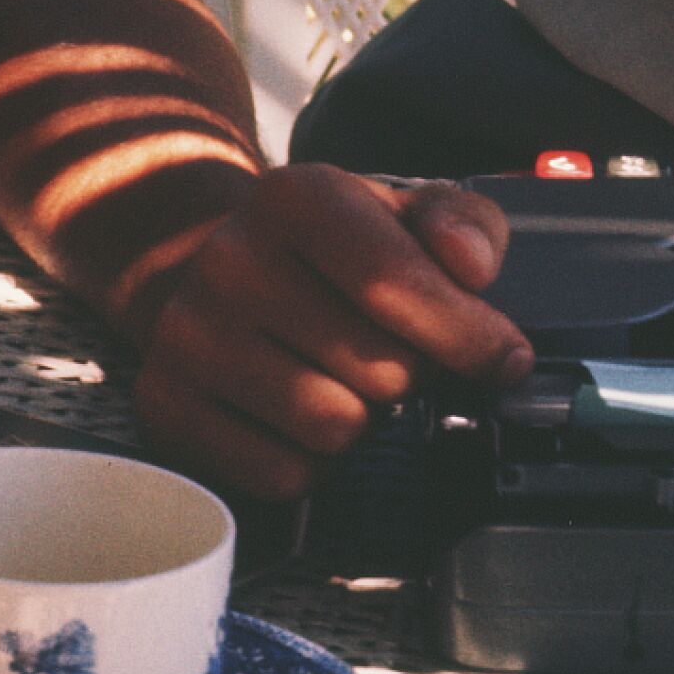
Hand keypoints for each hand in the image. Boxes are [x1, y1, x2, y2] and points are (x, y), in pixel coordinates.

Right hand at [132, 165, 532, 500]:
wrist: (210, 267)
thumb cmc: (334, 248)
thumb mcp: (406, 212)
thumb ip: (463, 226)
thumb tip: (473, 269)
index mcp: (296, 197)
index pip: (395, 282)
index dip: (469, 334)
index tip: (507, 360)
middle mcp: (229, 261)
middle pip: (381, 369)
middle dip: (411, 372)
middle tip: (389, 350)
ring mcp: (187, 337)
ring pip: (335, 429)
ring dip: (364, 418)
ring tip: (343, 378)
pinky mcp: (165, 407)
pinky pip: (284, 476)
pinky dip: (313, 461)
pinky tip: (300, 414)